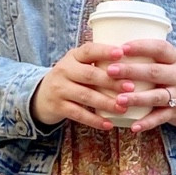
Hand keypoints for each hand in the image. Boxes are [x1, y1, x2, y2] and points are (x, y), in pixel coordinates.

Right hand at [31, 41, 146, 130]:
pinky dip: (95, 120)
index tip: (122, 52)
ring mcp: (59, 89)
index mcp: (73, 56)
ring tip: (123, 107)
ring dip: (106, 102)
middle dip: (111, 81)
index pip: (89, 50)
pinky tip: (108, 124)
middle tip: (131, 87)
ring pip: (85, 96)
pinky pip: (78, 114)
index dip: (105, 51)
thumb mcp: (78, 65)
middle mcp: (64, 70)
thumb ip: (98, 62)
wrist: (40, 95)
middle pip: (89, 74)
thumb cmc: (71, 78)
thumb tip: (135, 61)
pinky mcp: (58, 106)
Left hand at [98, 37, 175, 133]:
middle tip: (110, 70)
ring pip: (157, 97)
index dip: (141, 47)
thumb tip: (116, 46)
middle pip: (155, 72)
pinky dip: (147, 123)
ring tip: (119, 99)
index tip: (121, 48)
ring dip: (137, 98)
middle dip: (131, 71)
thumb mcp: (174, 62)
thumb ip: (154, 55)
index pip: (160, 48)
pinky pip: (160, 118)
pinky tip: (134, 127)